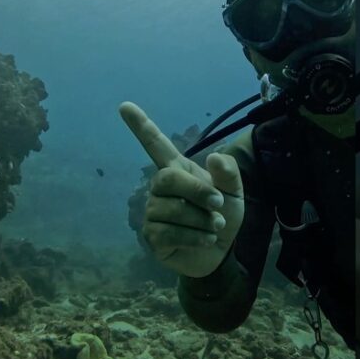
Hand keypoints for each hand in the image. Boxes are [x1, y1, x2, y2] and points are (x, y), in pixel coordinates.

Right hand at [119, 102, 243, 277]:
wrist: (220, 252)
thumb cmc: (222, 215)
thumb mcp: (235, 192)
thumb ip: (228, 172)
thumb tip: (212, 156)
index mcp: (178, 170)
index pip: (155, 144)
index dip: (141, 126)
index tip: (124, 106)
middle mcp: (160, 188)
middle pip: (166, 178)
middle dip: (197, 192)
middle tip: (219, 205)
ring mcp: (153, 212)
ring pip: (172, 210)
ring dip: (202, 220)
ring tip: (215, 227)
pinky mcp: (153, 236)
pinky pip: (170, 232)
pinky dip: (196, 237)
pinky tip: (206, 239)